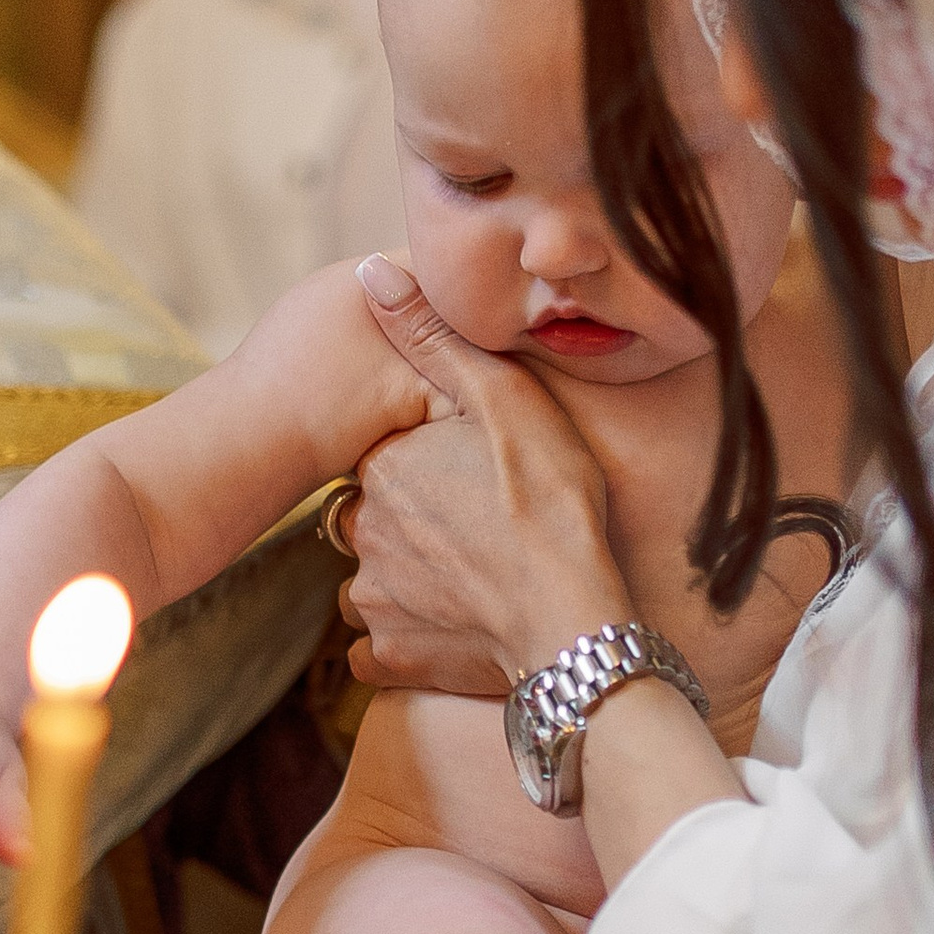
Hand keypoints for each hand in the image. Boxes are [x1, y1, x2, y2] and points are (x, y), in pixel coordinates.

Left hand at [343, 257, 630, 693]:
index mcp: (383, 465)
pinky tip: (444, 630)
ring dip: (399, 582)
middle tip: (469, 532)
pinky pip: (370, 648)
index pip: (379, 455)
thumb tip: (368, 276)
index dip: (421, 462)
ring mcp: (372, 599)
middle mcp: (361, 529)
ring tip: (462, 583)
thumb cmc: (551, 504)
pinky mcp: (390, 657)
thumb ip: (432, 338)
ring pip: (367, 582)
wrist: (572, 619)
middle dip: (405, 523)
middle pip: (369, 517)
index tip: (464, 476)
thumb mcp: (505, 401)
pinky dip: (399, 639)